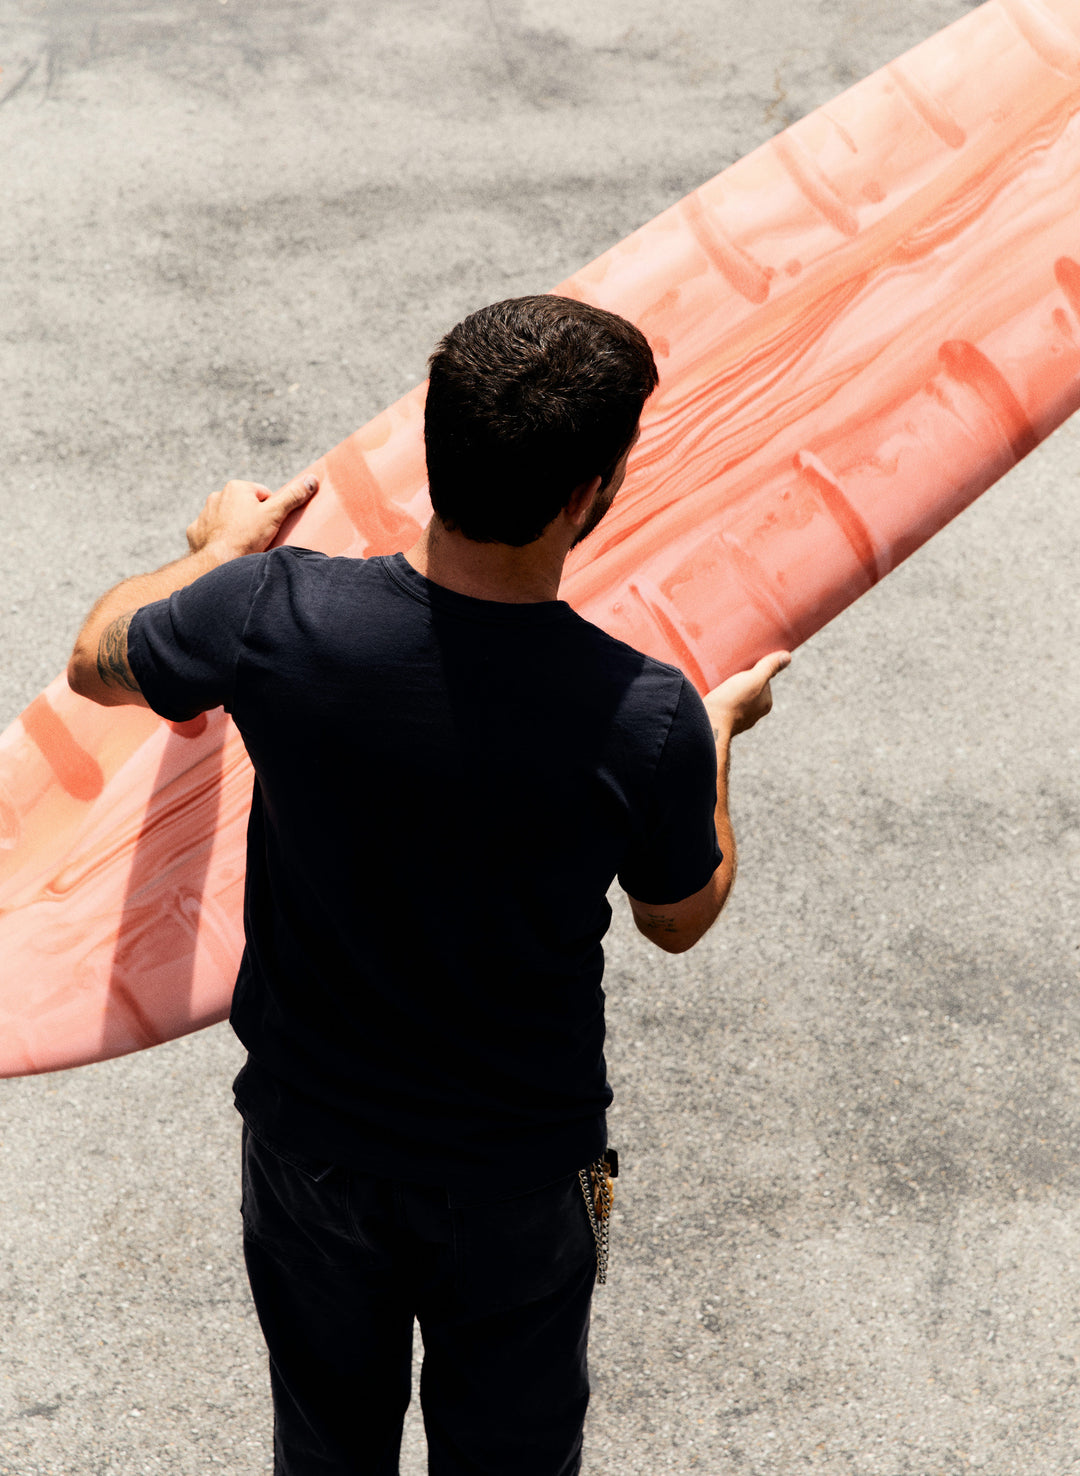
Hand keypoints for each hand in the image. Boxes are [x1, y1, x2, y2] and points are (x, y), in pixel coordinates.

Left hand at [185, 472, 318, 560]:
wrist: (217, 561)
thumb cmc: (247, 537)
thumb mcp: (275, 515)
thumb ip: (293, 496)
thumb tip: (311, 480)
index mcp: (237, 487)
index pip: (263, 496)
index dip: (271, 512)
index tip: (270, 526)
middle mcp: (217, 495)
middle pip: (244, 506)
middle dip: (252, 518)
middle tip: (258, 536)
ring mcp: (204, 513)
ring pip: (227, 518)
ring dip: (235, 527)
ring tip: (243, 544)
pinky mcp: (195, 530)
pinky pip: (211, 531)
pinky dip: (218, 538)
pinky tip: (226, 548)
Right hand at [703, 650, 790, 739]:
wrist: (710, 724)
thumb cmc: (733, 701)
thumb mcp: (753, 679)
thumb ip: (769, 667)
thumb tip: (787, 657)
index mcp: (765, 703)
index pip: (762, 679)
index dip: (752, 671)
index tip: (741, 667)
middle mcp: (755, 714)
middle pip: (749, 688)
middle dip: (740, 681)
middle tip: (728, 674)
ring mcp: (738, 720)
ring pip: (736, 698)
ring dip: (729, 691)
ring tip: (719, 685)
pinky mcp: (723, 722)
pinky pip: (724, 706)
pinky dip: (720, 701)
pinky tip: (714, 696)